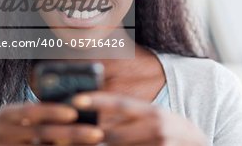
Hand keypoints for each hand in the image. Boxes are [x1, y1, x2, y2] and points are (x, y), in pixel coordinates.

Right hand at [0, 102, 103, 144]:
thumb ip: (36, 112)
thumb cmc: (7, 128)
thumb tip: (76, 105)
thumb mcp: (13, 116)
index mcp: (8, 114)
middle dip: (72, 134)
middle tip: (97, 134)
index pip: (32, 111)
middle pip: (43, 133)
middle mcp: (5, 132)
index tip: (74, 114)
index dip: (53, 111)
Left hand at [72, 91, 207, 145]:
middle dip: (91, 137)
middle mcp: (155, 127)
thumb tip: (99, 114)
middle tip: (72, 135)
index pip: (120, 103)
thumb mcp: (154, 116)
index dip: (97, 100)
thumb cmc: (169, 129)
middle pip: (113, 134)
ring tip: (84, 143)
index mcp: (152, 111)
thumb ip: (130, 114)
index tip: (75, 99)